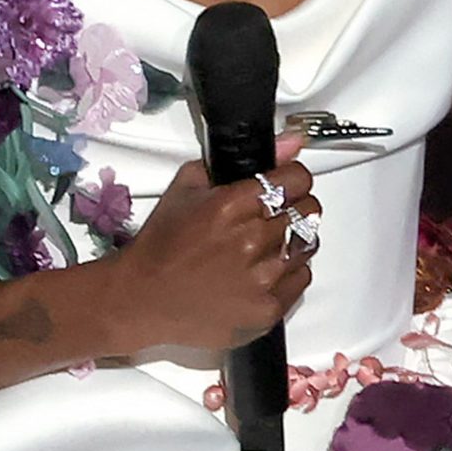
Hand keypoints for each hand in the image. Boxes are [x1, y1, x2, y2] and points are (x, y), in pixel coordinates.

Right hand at [105, 134, 320, 353]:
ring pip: (309, 243)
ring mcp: (263, 277)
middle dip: (293, 208)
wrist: (142, 299)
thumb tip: (291, 142)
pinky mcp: (268, 308)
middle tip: (272, 216)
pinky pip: (302, 278)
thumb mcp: (189, 186)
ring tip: (267, 245)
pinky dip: (289, 272)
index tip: (284, 186)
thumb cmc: (162, 245)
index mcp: (233, 205)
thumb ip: (244, 161)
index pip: (297, 179)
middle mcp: (252, 240)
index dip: (291, 180)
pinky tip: (265, 270)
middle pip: (308, 210)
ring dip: (293, 239)